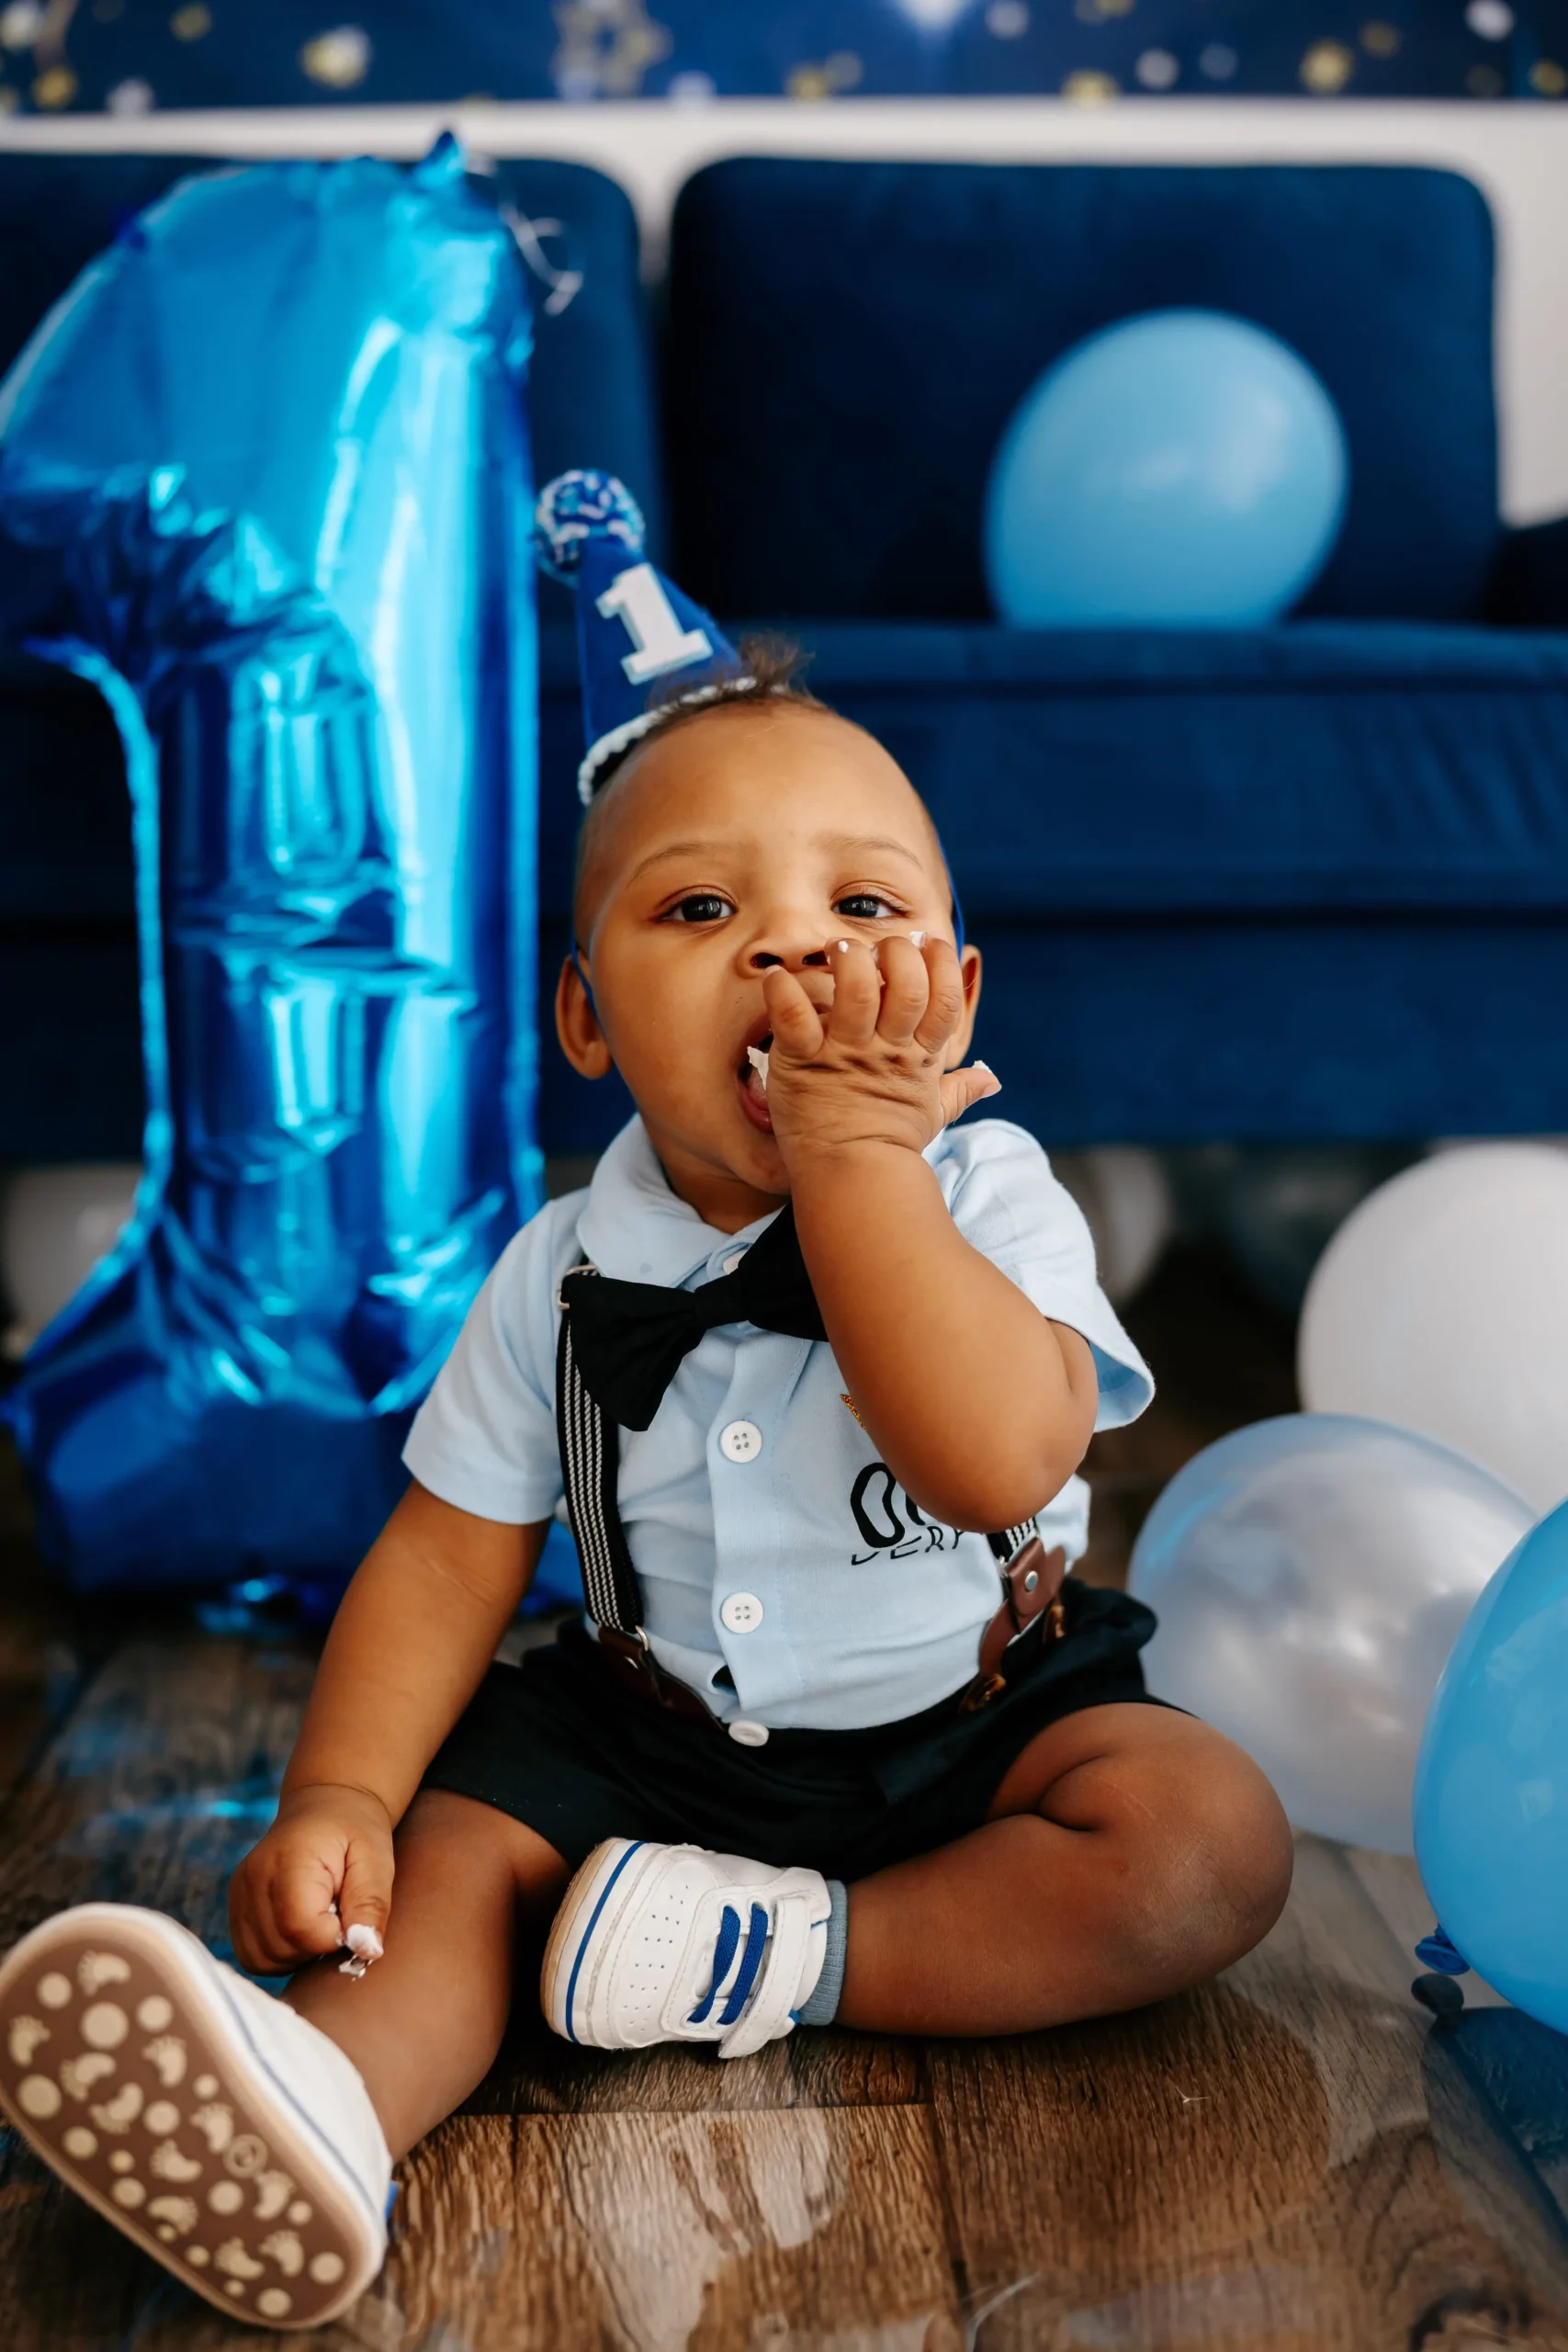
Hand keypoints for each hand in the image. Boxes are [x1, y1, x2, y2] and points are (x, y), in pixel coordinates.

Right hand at [228, 1782, 392, 1977]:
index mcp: (289, 1860)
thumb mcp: (376, 1860)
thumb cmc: (356, 1832)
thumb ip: (371, 1905)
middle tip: (338, 1913)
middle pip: (281, 1948)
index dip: (334, 1936)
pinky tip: (302, 1927)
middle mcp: (253, 1878)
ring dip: (299, 1953)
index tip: (351, 1915)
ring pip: (263, 1959)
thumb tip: (368, 1951)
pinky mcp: (236, 1907)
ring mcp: (238, 1894)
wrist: (325, 1807)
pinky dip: (281, 1954)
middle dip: (317, 1946)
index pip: (301, 1928)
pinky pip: (253, 1956)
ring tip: (321, 1918)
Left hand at [761, 933, 999, 1165]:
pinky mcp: (803, 1061)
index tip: (926, 946)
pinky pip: (793, 1016)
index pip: (945, 995)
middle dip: (895, 953)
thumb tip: (992, 1080)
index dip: (940, 962)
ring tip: (835, 952)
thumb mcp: (932, 1112)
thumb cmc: (889, 1142)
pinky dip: (782, 991)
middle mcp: (887, 1048)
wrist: (849, 1179)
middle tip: (875, 951)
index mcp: (920, 1055)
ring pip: (855, 989)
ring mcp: (845, 1053)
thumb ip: (960, 1089)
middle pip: (907, 983)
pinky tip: (778, 979)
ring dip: (846, 960)